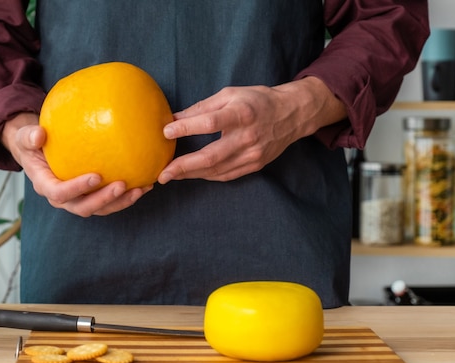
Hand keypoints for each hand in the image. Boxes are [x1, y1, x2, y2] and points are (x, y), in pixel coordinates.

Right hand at [1, 113, 151, 216]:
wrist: (38, 151)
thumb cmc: (32, 142)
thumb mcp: (25, 136)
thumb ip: (29, 136)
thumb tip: (39, 134)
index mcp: (45, 185)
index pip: (60, 193)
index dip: (77, 188)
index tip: (96, 176)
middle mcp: (62, 198)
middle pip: (83, 207)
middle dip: (104, 199)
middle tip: (123, 185)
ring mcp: (77, 199)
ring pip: (101, 208)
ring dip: (121, 202)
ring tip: (141, 189)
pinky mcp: (91, 196)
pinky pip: (109, 200)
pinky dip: (127, 195)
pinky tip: (144, 184)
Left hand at [158, 76, 346, 183]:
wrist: (292, 114)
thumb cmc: (257, 100)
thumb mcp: (230, 94)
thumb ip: (202, 107)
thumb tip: (174, 119)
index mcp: (241, 113)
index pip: (210, 123)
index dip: (187, 128)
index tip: (166, 132)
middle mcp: (248, 136)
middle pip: (211, 156)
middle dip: (183, 166)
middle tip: (162, 173)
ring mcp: (253, 155)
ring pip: (217, 170)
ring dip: (191, 174)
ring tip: (171, 175)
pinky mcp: (255, 166)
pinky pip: (226, 175)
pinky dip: (207, 176)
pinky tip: (192, 174)